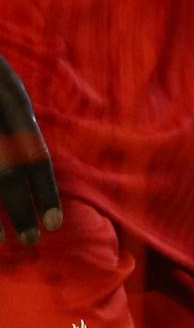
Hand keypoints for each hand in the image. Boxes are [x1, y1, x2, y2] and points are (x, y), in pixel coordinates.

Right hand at [0, 53, 61, 246]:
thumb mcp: (6, 86)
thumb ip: (18, 121)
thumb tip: (32, 168)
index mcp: (8, 99)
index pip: (30, 152)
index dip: (43, 190)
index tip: (53, 222)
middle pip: (3, 169)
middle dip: (17, 207)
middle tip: (31, 238)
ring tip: (1, 240)